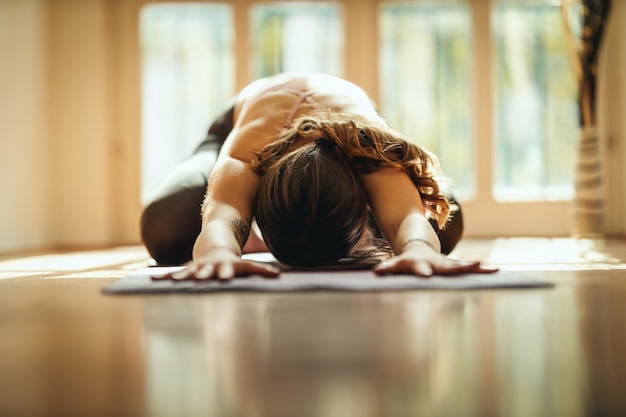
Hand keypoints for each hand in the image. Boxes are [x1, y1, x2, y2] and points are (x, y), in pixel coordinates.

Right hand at [153, 249, 279, 280]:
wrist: (215, 245)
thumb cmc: (233, 261)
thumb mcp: (247, 265)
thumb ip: (261, 271)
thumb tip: (279, 277)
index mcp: (225, 265)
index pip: (228, 269)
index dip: (227, 272)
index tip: (225, 278)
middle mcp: (211, 266)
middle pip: (207, 270)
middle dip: (204, 275)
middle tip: (200, 279)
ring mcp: (198, 268)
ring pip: (190, 272)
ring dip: (183, 277)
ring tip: (173, 281)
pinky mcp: (188, 270)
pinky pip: (177, 274)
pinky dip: (166, 278)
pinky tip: (153, 282)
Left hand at [373, 244, 497, 277]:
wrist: (419, 247)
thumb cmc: (406, 261)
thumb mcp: (396, 264)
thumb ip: (387, 268)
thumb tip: (375, 272)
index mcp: (421, 264)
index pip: (421, 268)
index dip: (423, 271)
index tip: (426, 276)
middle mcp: (436, 263)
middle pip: (448, 267)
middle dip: (459, 269)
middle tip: (474, 265)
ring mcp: (448, 264)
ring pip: (463, 267)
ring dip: (475, 269)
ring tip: (490, 269)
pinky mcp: (456, 266)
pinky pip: (470, 269)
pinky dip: (482, 272)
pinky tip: (496, 272)